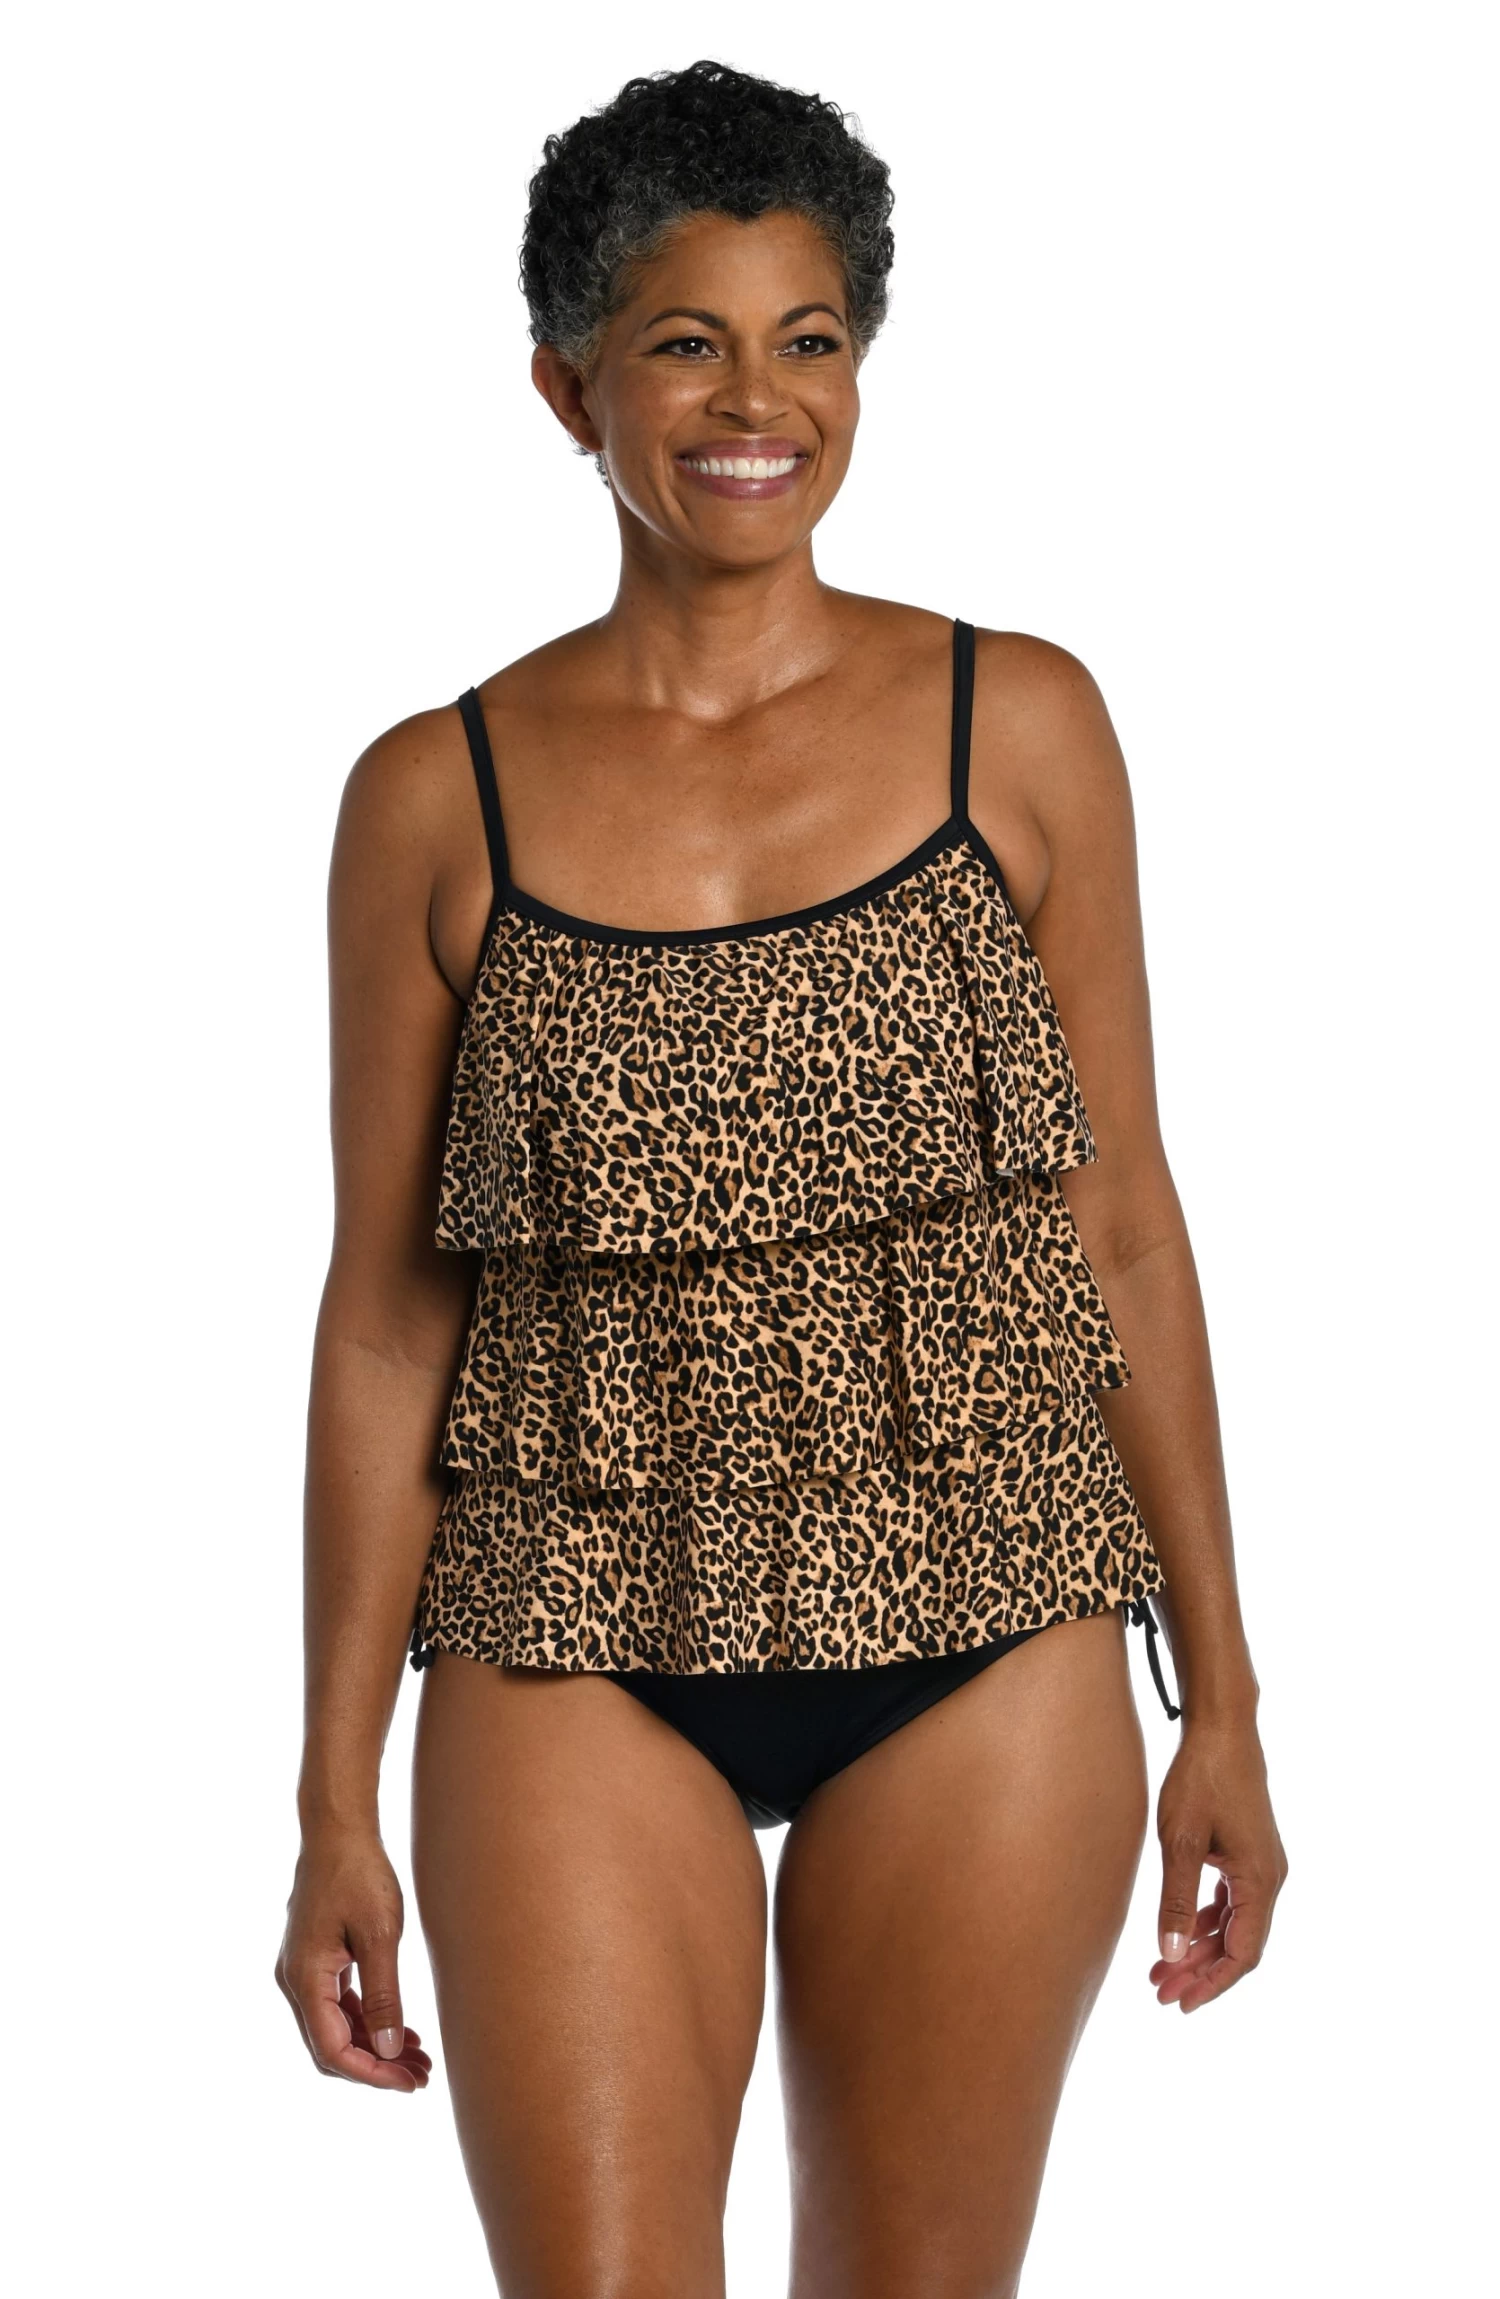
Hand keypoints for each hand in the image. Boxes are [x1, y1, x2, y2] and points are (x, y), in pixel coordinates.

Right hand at [275, 1824, 432, 2089]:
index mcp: (305, 1979)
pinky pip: (336, 2006)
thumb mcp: (379, 1936)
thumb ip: (383, 1997)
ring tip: (418, 2057)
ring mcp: (302, 1971)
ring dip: (373, 2046)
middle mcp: (294, 1982)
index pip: (333, 2051)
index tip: (409, 2082)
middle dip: (376, 2066)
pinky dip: (365, 2022)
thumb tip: (390, 2051)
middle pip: (331, 2047)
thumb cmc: (359, 1874)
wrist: (338, 1830)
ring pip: (335, 2029)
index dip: (372, 2074)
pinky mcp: (314, 1960)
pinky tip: (399, 2028)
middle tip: (421, 2075)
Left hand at [1149, 1716, 1286, 2013]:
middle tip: (1160, 1993)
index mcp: (1260, 1880)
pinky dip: (1207, 1922)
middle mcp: (1270, 1878)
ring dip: (1201, 1949)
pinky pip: (1232, 1903)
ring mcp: (1262, 1866)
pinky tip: (1180, 1932)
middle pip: (1239, 1945)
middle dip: (1200, 1972)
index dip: (1212, 1984)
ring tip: (1160, 1969)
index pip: (1243, 1954)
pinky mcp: (1249, 1853)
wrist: (1222, 1728)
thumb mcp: (1181, 1841)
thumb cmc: (1200, 1778)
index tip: (1180, 2004)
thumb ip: (1177, 1900)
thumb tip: (1171, 1956)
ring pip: (1234, 1925)